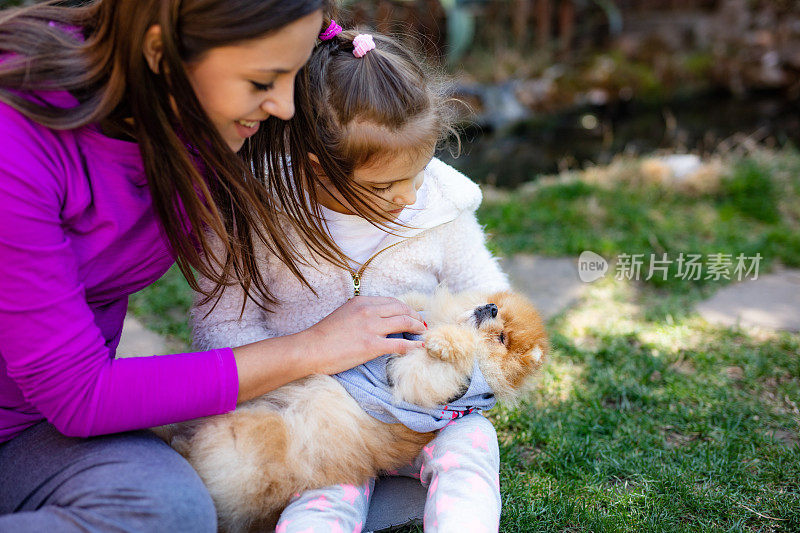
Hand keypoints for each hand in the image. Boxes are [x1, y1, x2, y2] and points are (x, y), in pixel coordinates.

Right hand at [233, 296, 424, 402]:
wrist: (310, 349)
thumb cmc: (322, 336)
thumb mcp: (343, 315)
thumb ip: (360, 314)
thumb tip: (374, 320)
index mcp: (361, 302)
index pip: (391, 302)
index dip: (405, 308)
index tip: (412, 314)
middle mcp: (368, 311)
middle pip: (401, 309)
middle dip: (415, 316)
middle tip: (422, 324)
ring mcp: (371, 327)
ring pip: (404, 323)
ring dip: (418, 328)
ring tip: (423, 333)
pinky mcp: (372, 345)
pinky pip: (400, 344)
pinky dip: (413, 345)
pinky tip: (419, 347)